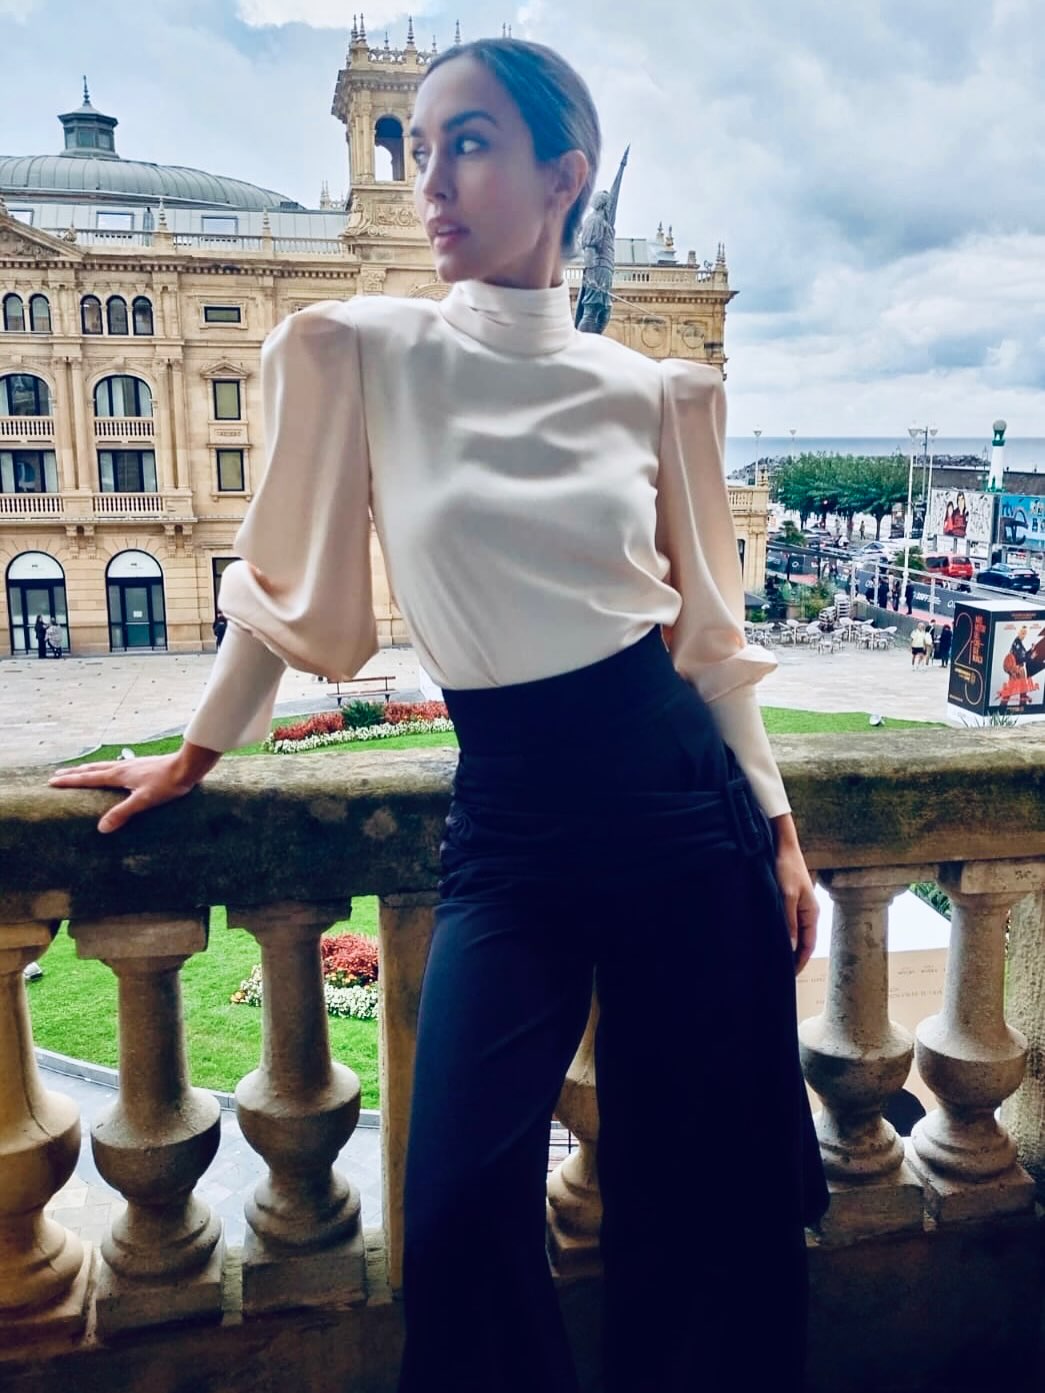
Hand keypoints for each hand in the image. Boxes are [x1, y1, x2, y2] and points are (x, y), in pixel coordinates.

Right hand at [48, 745, 218, 834]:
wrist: (188, 766)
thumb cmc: (167, 784)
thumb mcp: (143, 801)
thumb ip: (122, 813)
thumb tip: (101, 828)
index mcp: (118, 775)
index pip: (88, 778)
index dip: (70, 781)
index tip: (52, 781)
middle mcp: (122, 767)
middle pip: (92, 769)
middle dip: (74, 773)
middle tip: (58, 774)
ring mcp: (133, 765)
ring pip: (105, 765)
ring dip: (89, 769)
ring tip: (81, 770)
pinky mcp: (143, 766)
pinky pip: (117, 766)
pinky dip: (106, 768)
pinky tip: (115, 772)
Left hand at [769, 813, 817, 975]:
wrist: (782, 844)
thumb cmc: (786, 868)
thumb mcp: (786, 896)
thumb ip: (789, 923)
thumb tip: (790, 948)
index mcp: (811, 914)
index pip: (808, 946)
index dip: (798, 962)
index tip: (787, 977)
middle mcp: (807, 912)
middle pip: (802, 942)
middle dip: (792, 957)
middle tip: (776, 972)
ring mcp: (798, 906)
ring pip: (793, 933)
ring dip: (785, 945)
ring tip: (771, 959)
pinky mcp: (788, 900)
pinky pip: (786, 923)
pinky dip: (780, 933)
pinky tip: (768, 937)